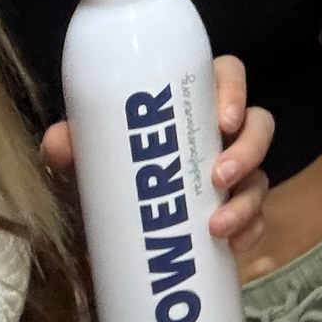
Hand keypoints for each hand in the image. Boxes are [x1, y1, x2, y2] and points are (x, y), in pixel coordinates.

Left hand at [42, 55, 276, 251]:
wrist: (104, 235)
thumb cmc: (103, 179)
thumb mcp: (85, 162)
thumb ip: (70, 148)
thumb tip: (60, 142)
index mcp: (189, 105)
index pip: (227, 76)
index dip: (235, 90)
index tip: (223, 119)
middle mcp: (217, 136)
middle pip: (257, 125)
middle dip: (247, 150)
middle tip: (218, 177)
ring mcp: (232, 175)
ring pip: (261, 175)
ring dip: (248, 200)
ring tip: (217, 226)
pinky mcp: (235, 213)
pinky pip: (258, 218)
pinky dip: (251, 230)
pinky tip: (233, 246)